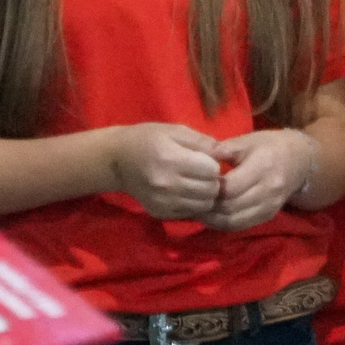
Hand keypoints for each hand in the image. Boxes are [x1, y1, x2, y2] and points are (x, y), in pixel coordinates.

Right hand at [109, 123, 226, 219]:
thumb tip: (228, 153)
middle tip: (204, 173)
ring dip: (205, 195)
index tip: (206, 160)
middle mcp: (167, 184)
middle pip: (210, 190)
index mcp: (170, 159)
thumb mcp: (174, 131)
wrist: (117, 161)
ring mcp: (163, 201)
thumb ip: (202, 142)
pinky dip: (193, 204)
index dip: (213, 164)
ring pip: (203, 205)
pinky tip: (185, 192)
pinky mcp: (160, 212)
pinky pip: (190, 213)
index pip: (211, 170)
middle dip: (212, 181)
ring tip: (196, 183)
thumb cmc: (147, 139)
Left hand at [205, 128, 314, 229]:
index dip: (211, 189)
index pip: (230, 187)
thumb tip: (201, 156)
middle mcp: (268, 189)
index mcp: (262, 167)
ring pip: (235, 221)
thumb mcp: (248, 140)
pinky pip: (242, 225)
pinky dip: (224, 224)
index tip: (197, 183)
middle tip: (191, 201)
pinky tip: (212, 217)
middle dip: (208, 206)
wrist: (299, 160)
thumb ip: (225, 148)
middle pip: (231, 207)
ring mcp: (270, 205)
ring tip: (198, 210)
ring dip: (213, 219)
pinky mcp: (269, 215)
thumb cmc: (269, 146)